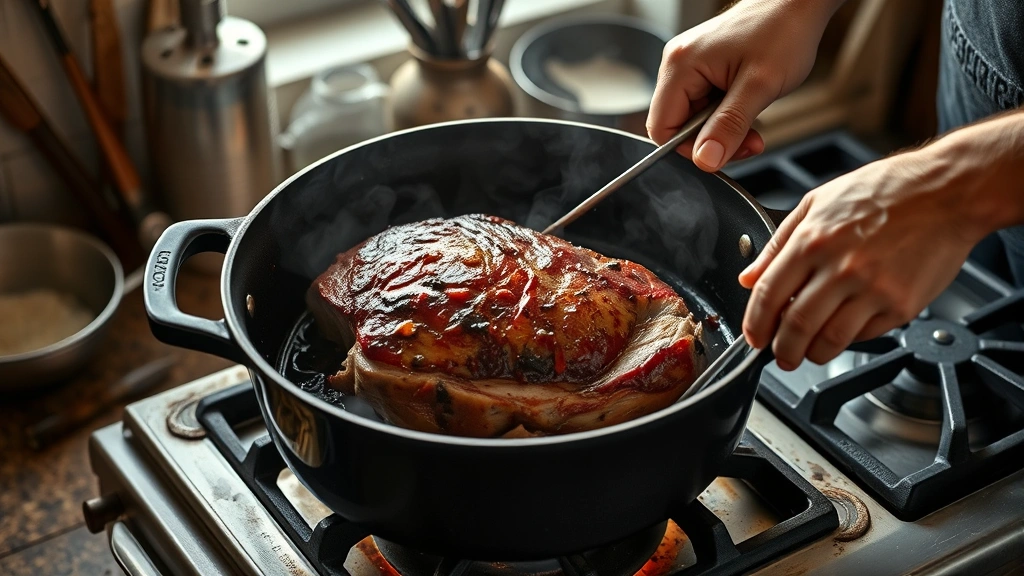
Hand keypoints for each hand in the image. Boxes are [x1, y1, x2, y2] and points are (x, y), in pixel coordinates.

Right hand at [647, 0, 843, 170]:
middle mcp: (678, 63)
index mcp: (681, 65)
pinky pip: (705, 104)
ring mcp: (690, 64)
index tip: (723, 151)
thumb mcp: (759, 87)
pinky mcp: (705, 67)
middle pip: (677, 125)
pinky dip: (726, 115)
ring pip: (693, 118)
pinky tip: (748, 107)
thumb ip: (728, 127)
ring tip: (753, 123)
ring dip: (723, 129)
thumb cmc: (783, 30)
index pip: (661, 128)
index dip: (689, 149)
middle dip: (713, 140)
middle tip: (748, 140)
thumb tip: (705, 161)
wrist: (799, 3)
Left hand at [738, 150, 983, 369]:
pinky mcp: (901, 306)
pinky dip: (848, 340)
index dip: (755, 324)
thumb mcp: (818, 202)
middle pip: (795, 326)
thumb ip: (778, 243)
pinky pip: (865, 335)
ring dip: (811, 354)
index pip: (768, 295)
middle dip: (780, 350)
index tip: (754, 336)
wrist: (949, 191)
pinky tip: (844, 331)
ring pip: (829, 340)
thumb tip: (749, 277)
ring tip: (807, 353)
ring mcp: (872, 290)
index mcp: (813, 241)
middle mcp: (840, 268)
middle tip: (779, 355)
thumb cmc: (886, 190)